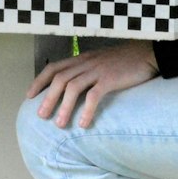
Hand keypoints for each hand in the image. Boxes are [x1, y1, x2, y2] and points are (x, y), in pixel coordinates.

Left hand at [27, 43, 158, 128]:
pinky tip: (84, 124)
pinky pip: (95, 95)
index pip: (54, 68)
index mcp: (82, 59)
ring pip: (73, 87)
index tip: (30, 96)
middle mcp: (86, 63)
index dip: (39, 81)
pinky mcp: (111, 78)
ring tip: (59, 125)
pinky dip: (87, 110)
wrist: (148, 53)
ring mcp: (98, 70)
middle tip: (40, 116)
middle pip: (59, 79)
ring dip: (63, 107)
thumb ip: (88, 71)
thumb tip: (75, 88)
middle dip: (47, 98)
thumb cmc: (126, 61)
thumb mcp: (101, 61)